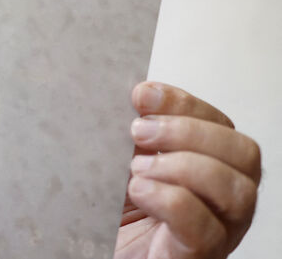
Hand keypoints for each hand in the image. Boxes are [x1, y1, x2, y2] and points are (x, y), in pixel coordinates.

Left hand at [115, 82, 260, 258]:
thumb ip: (131, 136)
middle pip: (244, 154)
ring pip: (236, 191)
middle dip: (188, 131)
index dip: (184, 104)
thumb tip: (137, 95)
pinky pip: (204, 229)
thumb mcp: (117, 164)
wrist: (93, 253)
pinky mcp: (194, 258)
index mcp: (206, 171)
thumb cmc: (105, 218)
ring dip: (183, 166)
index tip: (142, 95)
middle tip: (139, 132)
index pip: (221, 126)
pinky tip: (139, 191)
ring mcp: (214, 234)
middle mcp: (220, 202)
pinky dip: (170, 200)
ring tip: (136, 168)